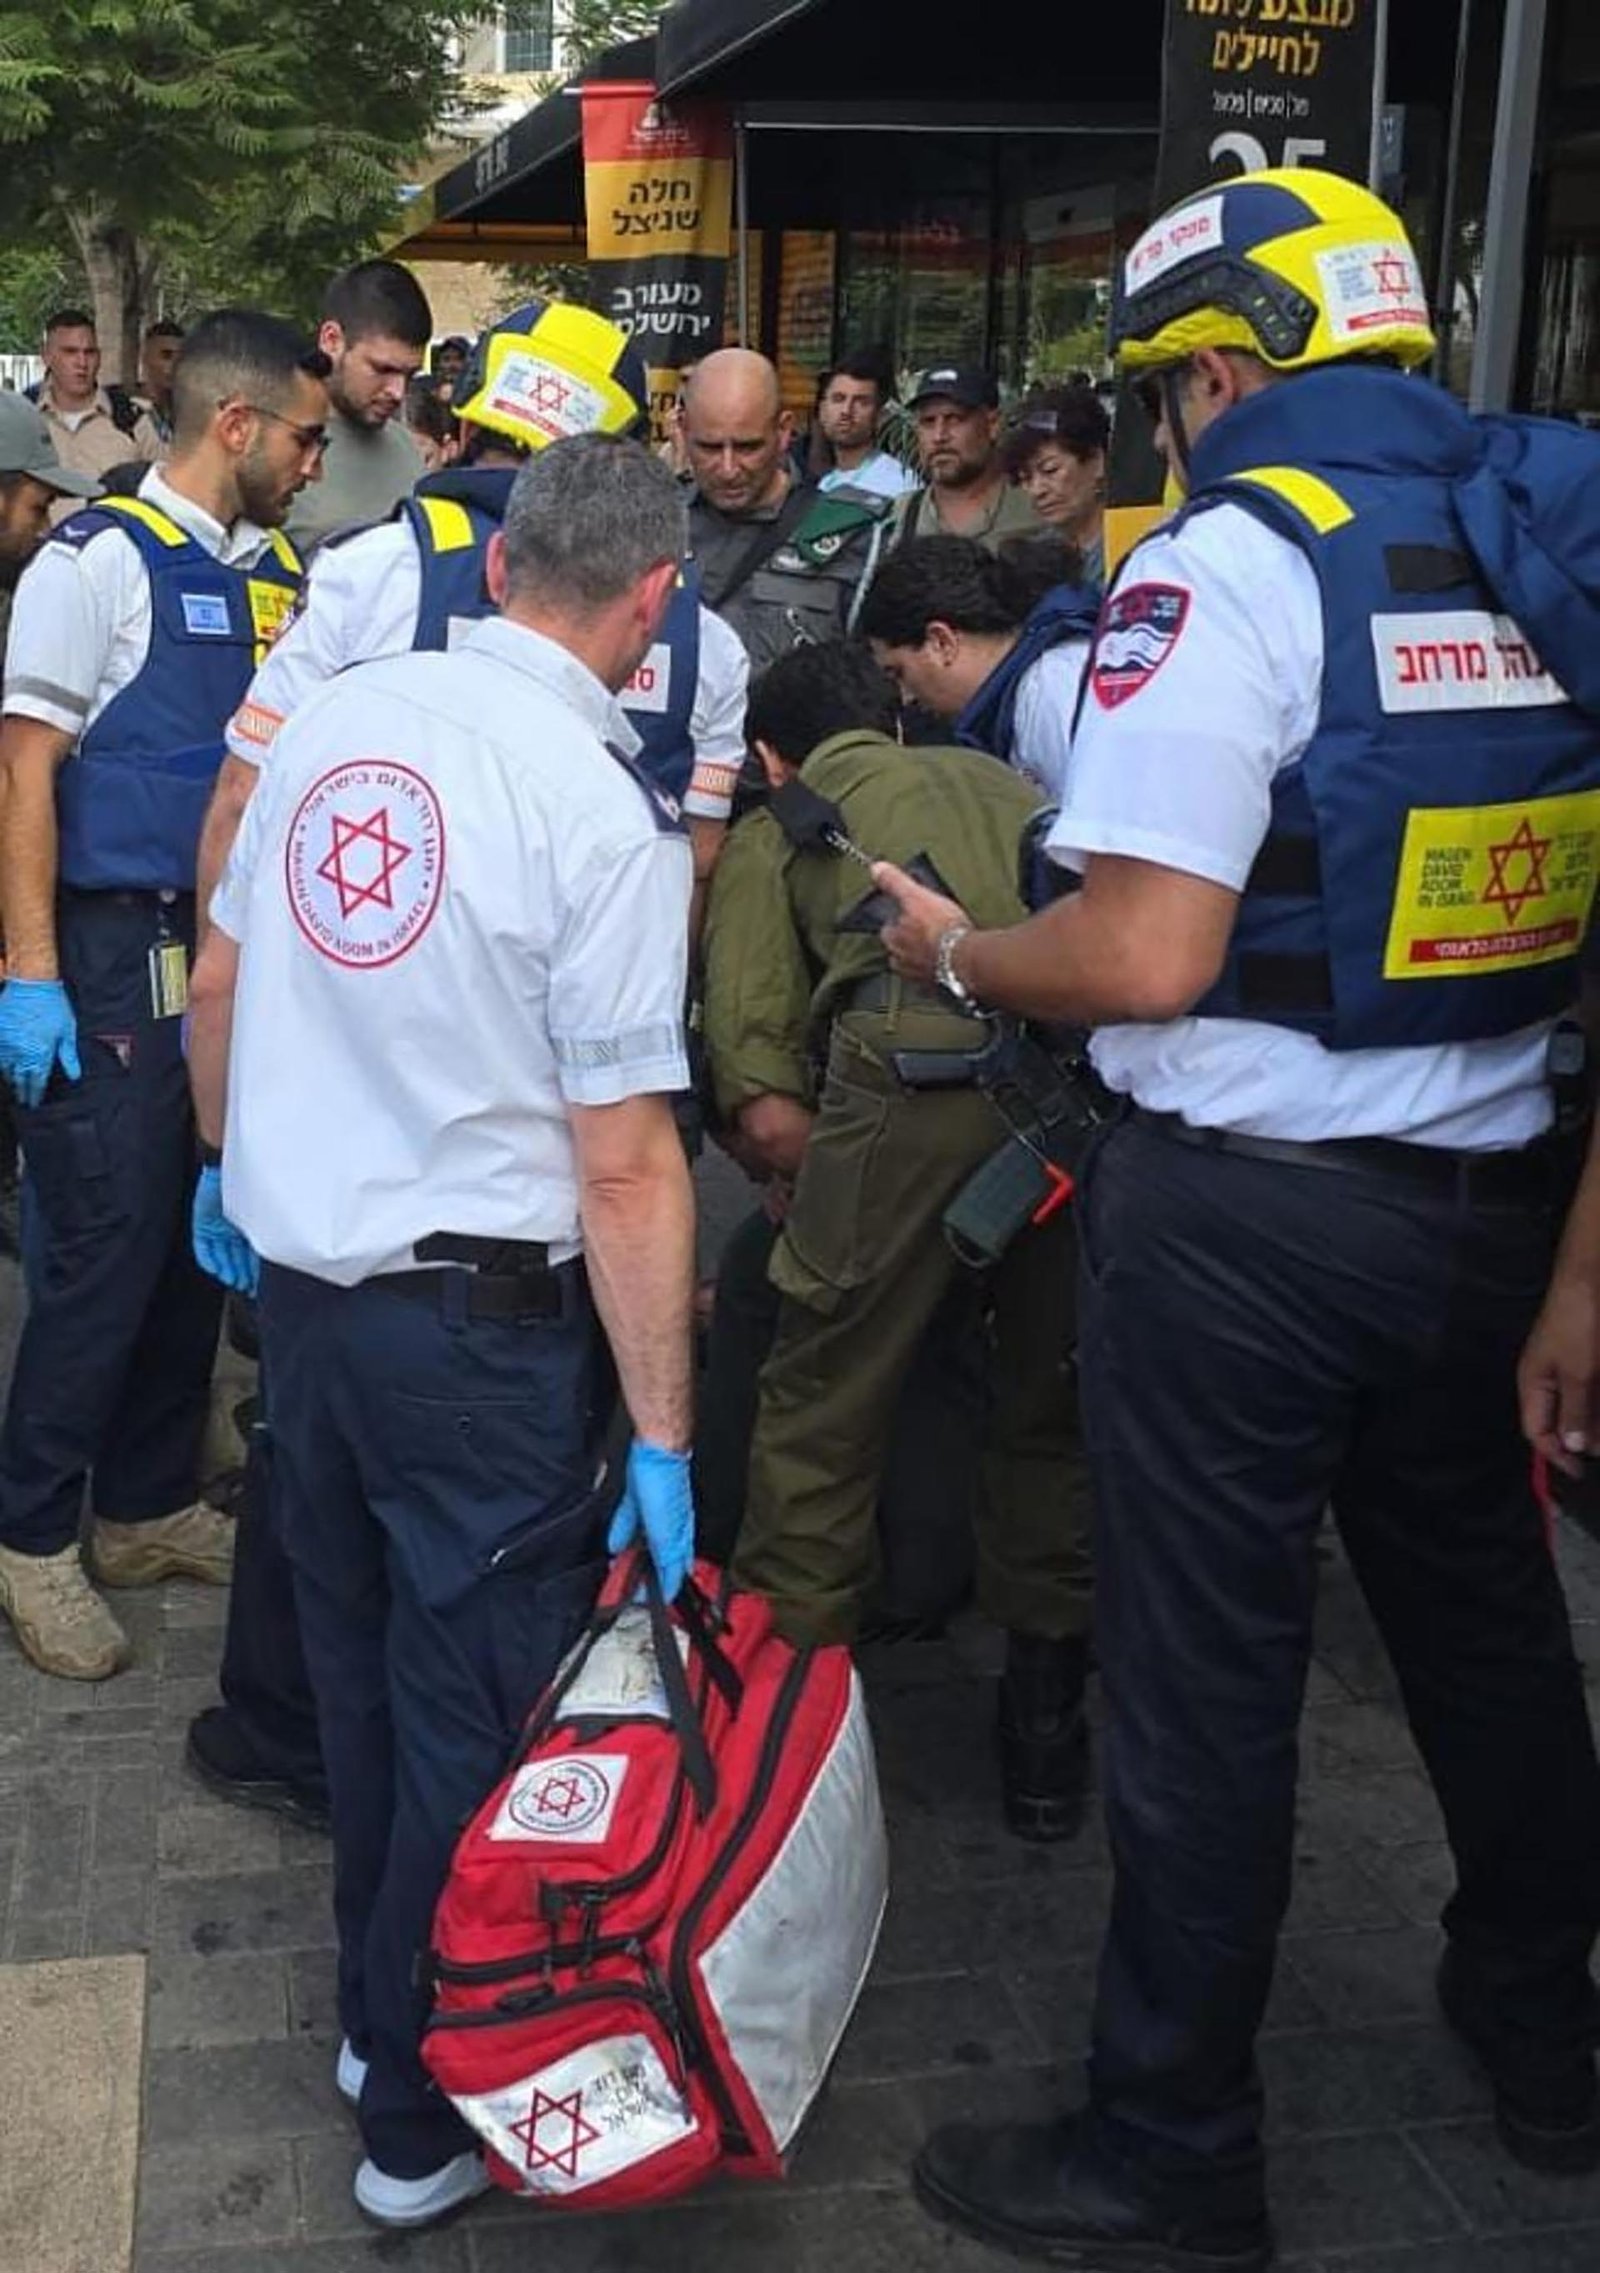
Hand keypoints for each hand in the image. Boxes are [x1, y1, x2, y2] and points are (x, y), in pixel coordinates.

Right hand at [0, 979, 79, 1106]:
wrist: (31, 982)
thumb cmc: (53, 1005)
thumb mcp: (67, 1031)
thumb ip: (69, 1056)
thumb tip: (75, 1076)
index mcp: (40, 1053)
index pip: (37, 1081)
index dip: (35, 1094)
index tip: (34, 1103)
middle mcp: (21, 1051)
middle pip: (20, 1078)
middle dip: (22, 1091)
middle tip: (23, 1101)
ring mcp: (6, 1042)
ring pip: (6, 1068)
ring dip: (10, 1078)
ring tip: (14, 1086)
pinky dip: (1, 1061)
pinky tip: (4, 1066)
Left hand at [191, 1164, 258, 1296]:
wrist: (229, 1164)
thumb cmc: (252, 1184)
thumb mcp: (264, 1211)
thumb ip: (270, 1230)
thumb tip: (286, 1251)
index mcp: (251, 1223)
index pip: (252, 1253)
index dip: (255, 1271)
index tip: (259, 1284)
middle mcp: (235, 1227)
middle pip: (237, 1257)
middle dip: (242, 1274)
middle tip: (248, 1287)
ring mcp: (218, 1226)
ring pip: (222, 1256)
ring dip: (228, 1270)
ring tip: (236, 1281)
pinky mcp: (203, 1224)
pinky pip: (204, 1248)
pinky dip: (211, 1260)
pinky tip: (219, 1270)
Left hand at [607, 1439, 694, 1601]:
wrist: (657, 1450)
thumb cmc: (669, 1485)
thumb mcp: (667, 1534)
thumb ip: (668, 1559)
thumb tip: (670, 1586)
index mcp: (679, 1538)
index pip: (673, 1572)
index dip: (662, 1590)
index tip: (649, 1603)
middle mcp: (668, 1528)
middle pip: (655, 1560)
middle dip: (642, 1576)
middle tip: (627, 1592)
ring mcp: (653, 1513)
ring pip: (641, 1544)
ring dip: (630, 1559)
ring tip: (619, 1572)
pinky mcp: (639, 1499)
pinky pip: (628, 1523)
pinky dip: (621, 1535)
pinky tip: (614, 1544)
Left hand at [870, 860, 972, 985]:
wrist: (966, 960)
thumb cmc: (940, 928)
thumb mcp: (915, 896)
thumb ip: (895, 883)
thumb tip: (876, 868)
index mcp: (893, 940)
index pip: (888, 928)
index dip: (899, 920)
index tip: (911, 914)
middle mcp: (901, 962)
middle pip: (900, 950)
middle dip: (911, 943)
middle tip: (928, 932)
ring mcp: (919, 979)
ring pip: (916, 966)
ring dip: (925, 959)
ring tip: (941, 949)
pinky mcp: (938, 990)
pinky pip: (935, 980)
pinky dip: (941, 973)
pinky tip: (952, 966)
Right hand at [1519, 1267, 1599, 1477]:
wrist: (1592, 1279)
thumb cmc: (1578, 1326)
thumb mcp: (1577, 1373)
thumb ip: (1575, 1412)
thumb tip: (1573, 1448)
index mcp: (1534, 1385)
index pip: (1537, 1431)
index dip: (1557, 1454)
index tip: (1583, 1473)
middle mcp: (1549, 1380)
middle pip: (1561, 1422)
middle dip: (1583, 1440)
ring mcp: (1570, 1369)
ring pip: (1582, 1408)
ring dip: (1596, 1422)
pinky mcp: (1589, 1360)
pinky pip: (1592, 1392)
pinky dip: (1598, 1404)